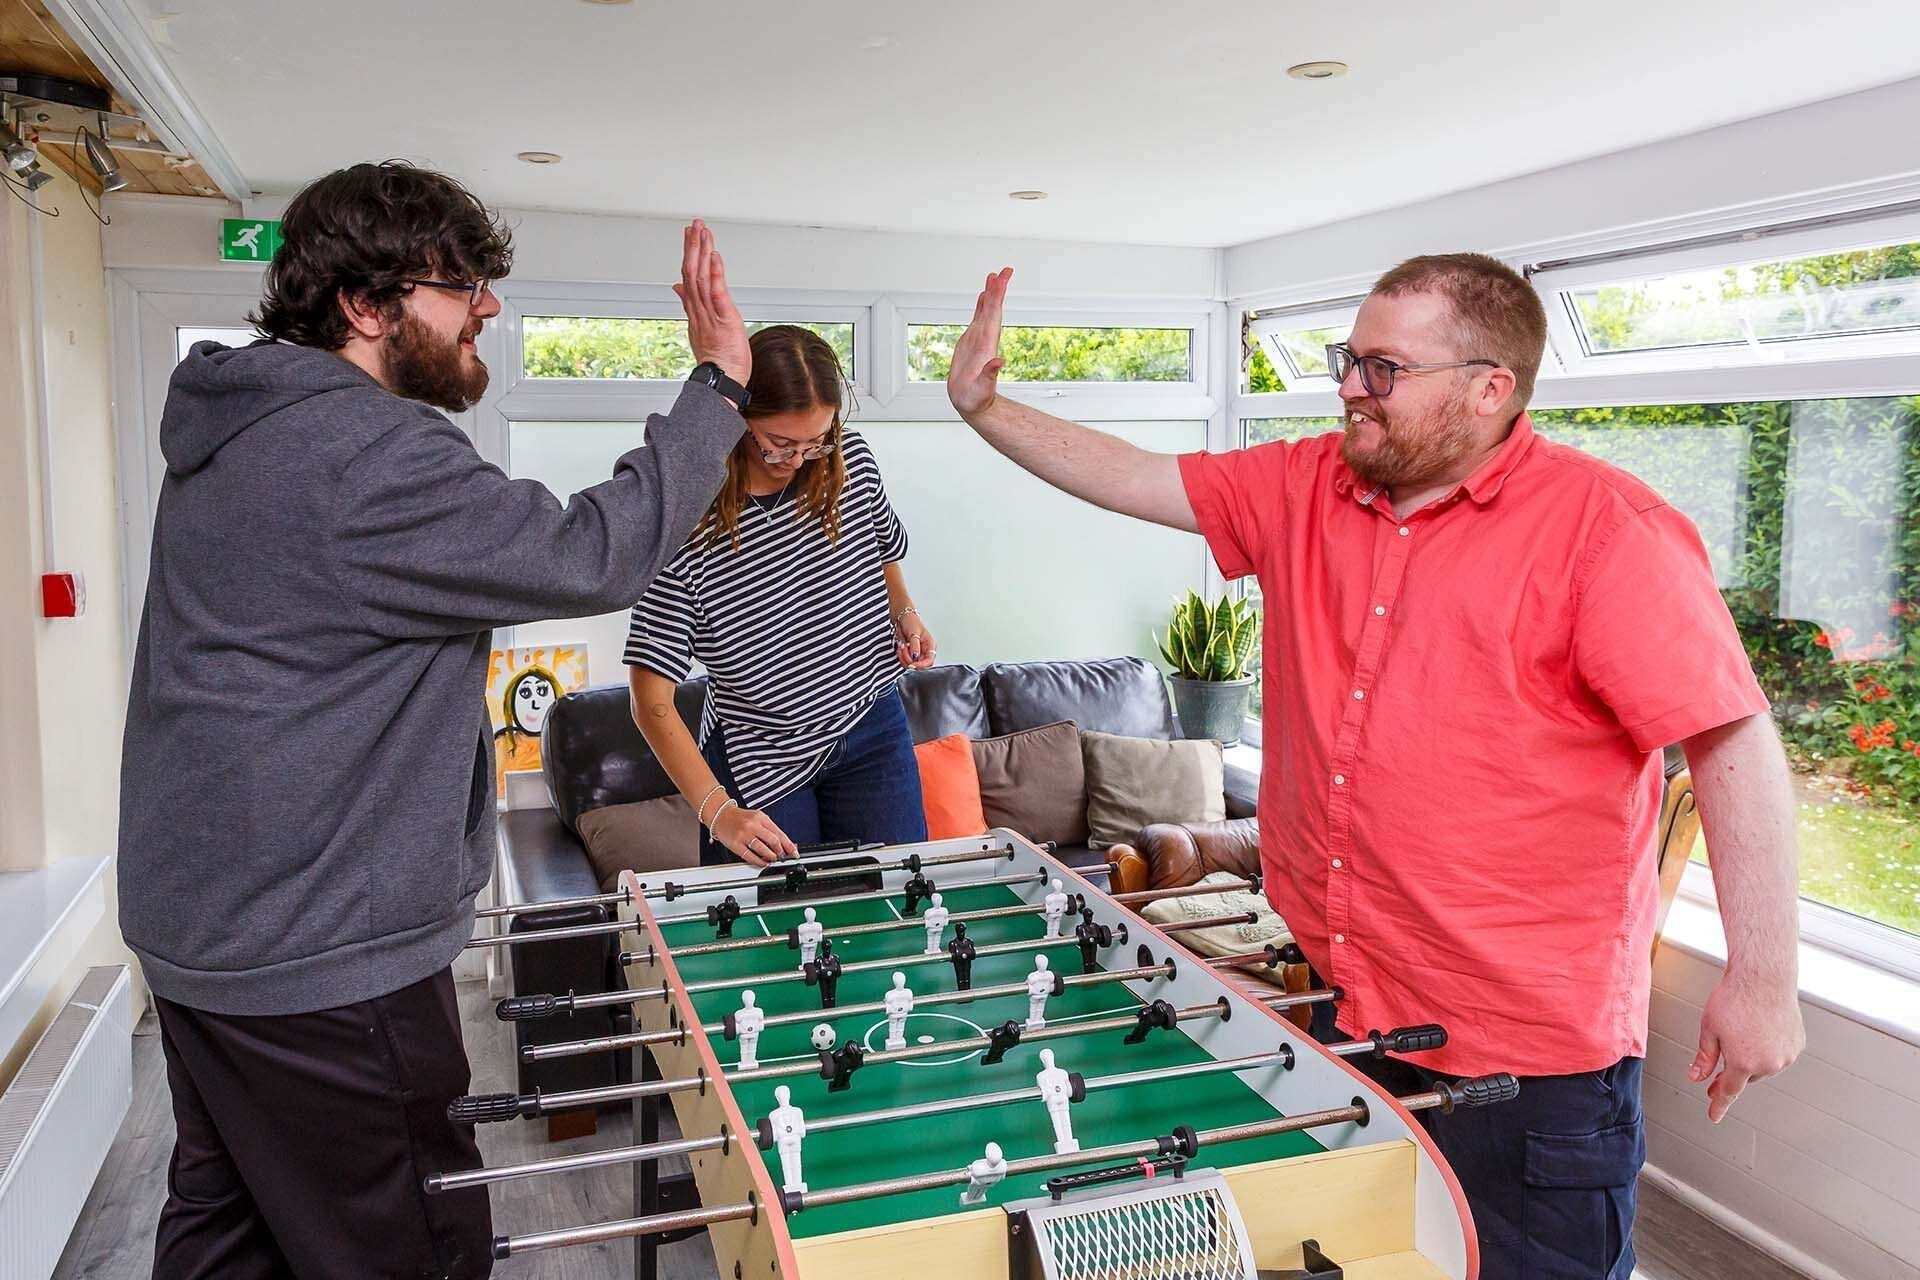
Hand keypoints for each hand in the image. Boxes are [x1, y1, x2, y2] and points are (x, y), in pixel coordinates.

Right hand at [673, 220, 749, 390]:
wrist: (721, 381)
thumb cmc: (718, 359)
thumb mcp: (702, 328)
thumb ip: (690, 305)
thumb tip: (678, 287)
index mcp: (696, 310)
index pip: (689, 275)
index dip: (688, 253)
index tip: (689, 234)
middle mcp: (700, 309)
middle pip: (692, 271)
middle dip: (693, 245)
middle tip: (695, 224)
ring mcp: (710, 314)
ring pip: (701, 277)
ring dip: (702, 252)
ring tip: (703, 232)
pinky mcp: (723, 319)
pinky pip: (716, 293)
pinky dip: (715, 274)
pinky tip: (714, 257)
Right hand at [711, 804, 797, 866]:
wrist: (721, 816)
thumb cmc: (741, 818)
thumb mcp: (759, 818)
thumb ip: (772, 830)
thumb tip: (787, 843)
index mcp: (761, 818)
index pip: (779, 833)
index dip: (789, 845)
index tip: (794, 852)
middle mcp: (753, 825)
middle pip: (773, 841)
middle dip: (780, 852)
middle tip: (781, 856)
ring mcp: (744, 835)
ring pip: (763, 850)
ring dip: (771, 857)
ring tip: (772, 859)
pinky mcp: (735, 844)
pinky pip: (750, 856)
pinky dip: (759, 862)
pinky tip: (763, 862)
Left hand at [896, 610, 936, 668]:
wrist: (902, 619)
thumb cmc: (911, 622)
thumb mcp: (914, 633)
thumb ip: (915, 646)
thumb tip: (915, 656)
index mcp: (930, 646)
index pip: (929, 661)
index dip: (921, 665)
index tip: (912, 664)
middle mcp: (924, 651)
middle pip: (920, 665)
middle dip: (910, 660)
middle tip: (904, 650)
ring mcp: (916, 654)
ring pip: (911, 665)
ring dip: (904, 658)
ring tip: (902, 647)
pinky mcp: (908, 654)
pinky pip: (905, 662)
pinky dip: (901, 657)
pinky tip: (900, 648)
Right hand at [946, 268, 1012, 417]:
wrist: (972, 404)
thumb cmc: (976, 399)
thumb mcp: (983, 388)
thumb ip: (990, 375)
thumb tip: (999, 362)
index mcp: (988, 344)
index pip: (994, 315)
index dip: (998, 296)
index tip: (1002, 279)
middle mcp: (986, 338)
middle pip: (993, 308)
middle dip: (997, 289)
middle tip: (1003, 271)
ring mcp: (979, 338)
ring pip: (986, 310)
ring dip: (991, 293)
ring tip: (994, 276)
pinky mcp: (972, 342)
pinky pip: (977, 318)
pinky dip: (981, 305)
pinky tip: (983, 296)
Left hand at [1690, 969, 1803, 1122]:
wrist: (1764, 978)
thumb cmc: (1734, 999)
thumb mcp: (1709, 1029)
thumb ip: (1704, 1058)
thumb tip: (1696, 1077)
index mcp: (1743, 1063)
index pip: (1728, 1092)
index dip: (1719, 1105)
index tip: (1714, 1116)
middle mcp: (1768, 1064)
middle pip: (1745, 1076)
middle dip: (1732, 1073)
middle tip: (1719, 1070)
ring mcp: (1786, 1056)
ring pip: (1764, 1066)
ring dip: (1752, 1059)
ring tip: (1742, 1033)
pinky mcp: (1797, 1045)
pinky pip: (1779, 1054)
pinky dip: (1768, 1048)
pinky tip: (1760, 1031)